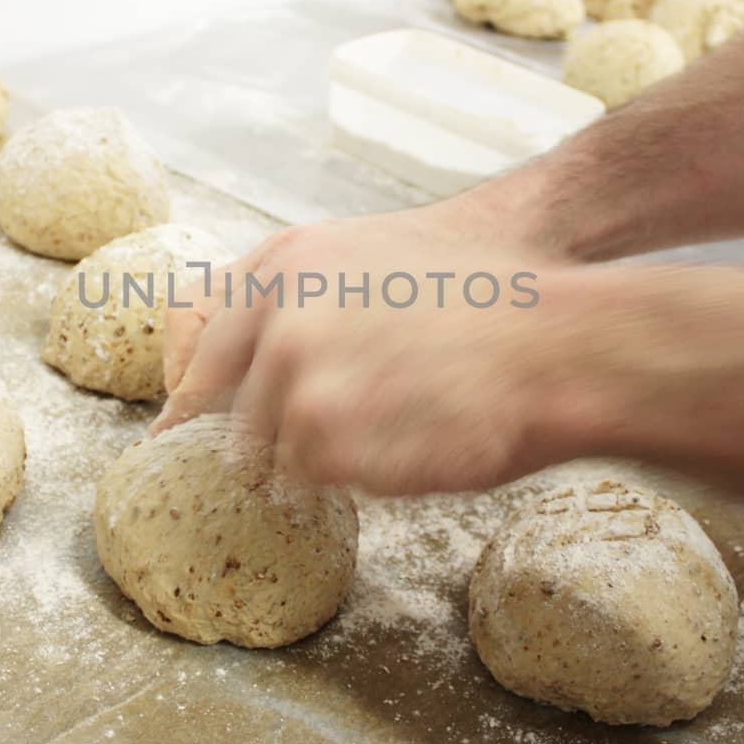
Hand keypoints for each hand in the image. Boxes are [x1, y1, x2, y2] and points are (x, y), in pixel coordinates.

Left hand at [154, 206, 585, 493]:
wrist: (559, 342)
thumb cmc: (488, 301)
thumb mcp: (378, 260)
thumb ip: (304, 297)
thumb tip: (252, 357)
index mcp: (285, 261)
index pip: (199, 339)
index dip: (195, 387)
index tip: (184, 419)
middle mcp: (276, 315)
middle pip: (220, 404)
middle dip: (254, 430)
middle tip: (307, 439)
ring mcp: (295, 380)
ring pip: (262, 452)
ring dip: (305, 459)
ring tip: (385, 431)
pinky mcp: (321, 441)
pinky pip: (307, 484)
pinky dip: (344, 482)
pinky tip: (400, 448)